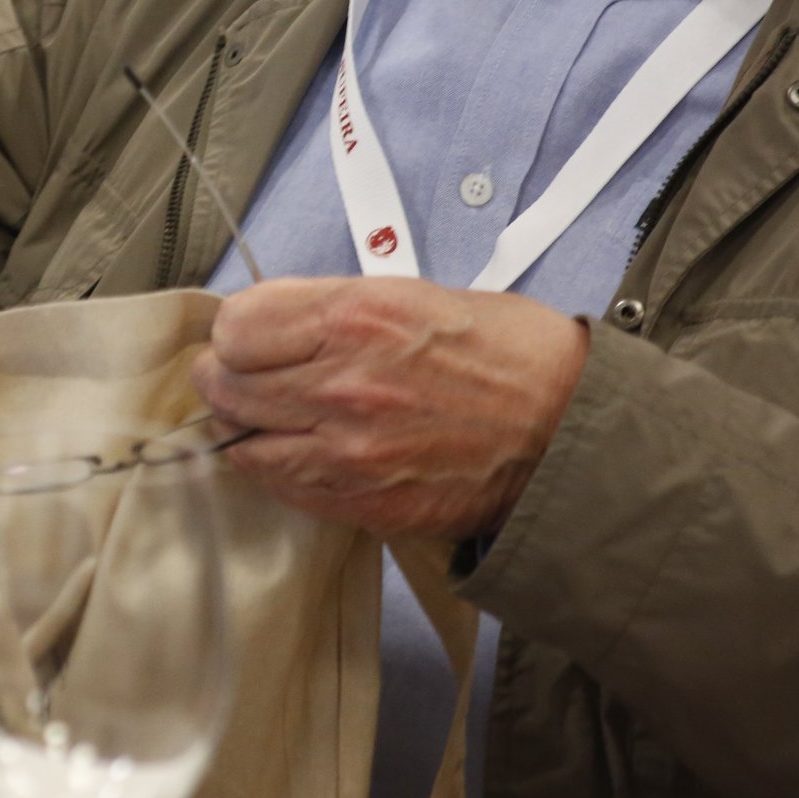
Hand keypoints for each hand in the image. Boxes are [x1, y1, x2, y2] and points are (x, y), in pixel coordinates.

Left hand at [195, 277, 588, 540]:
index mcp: (355, 319)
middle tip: (244, 375)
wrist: (571, 429)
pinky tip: (297, 450)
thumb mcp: (415, 295)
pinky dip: (276, 468)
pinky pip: (283, 486)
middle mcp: (342, 384)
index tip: (247, 335)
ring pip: (242, 442)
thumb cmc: (509, 354)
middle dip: (228, 377)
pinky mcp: (364, 501)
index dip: (236, 331)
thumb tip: (274, 321)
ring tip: (266, 415)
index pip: (236, 327)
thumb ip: (334, 308)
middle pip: (227, 385)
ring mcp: (349, 450)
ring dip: (245, 427)